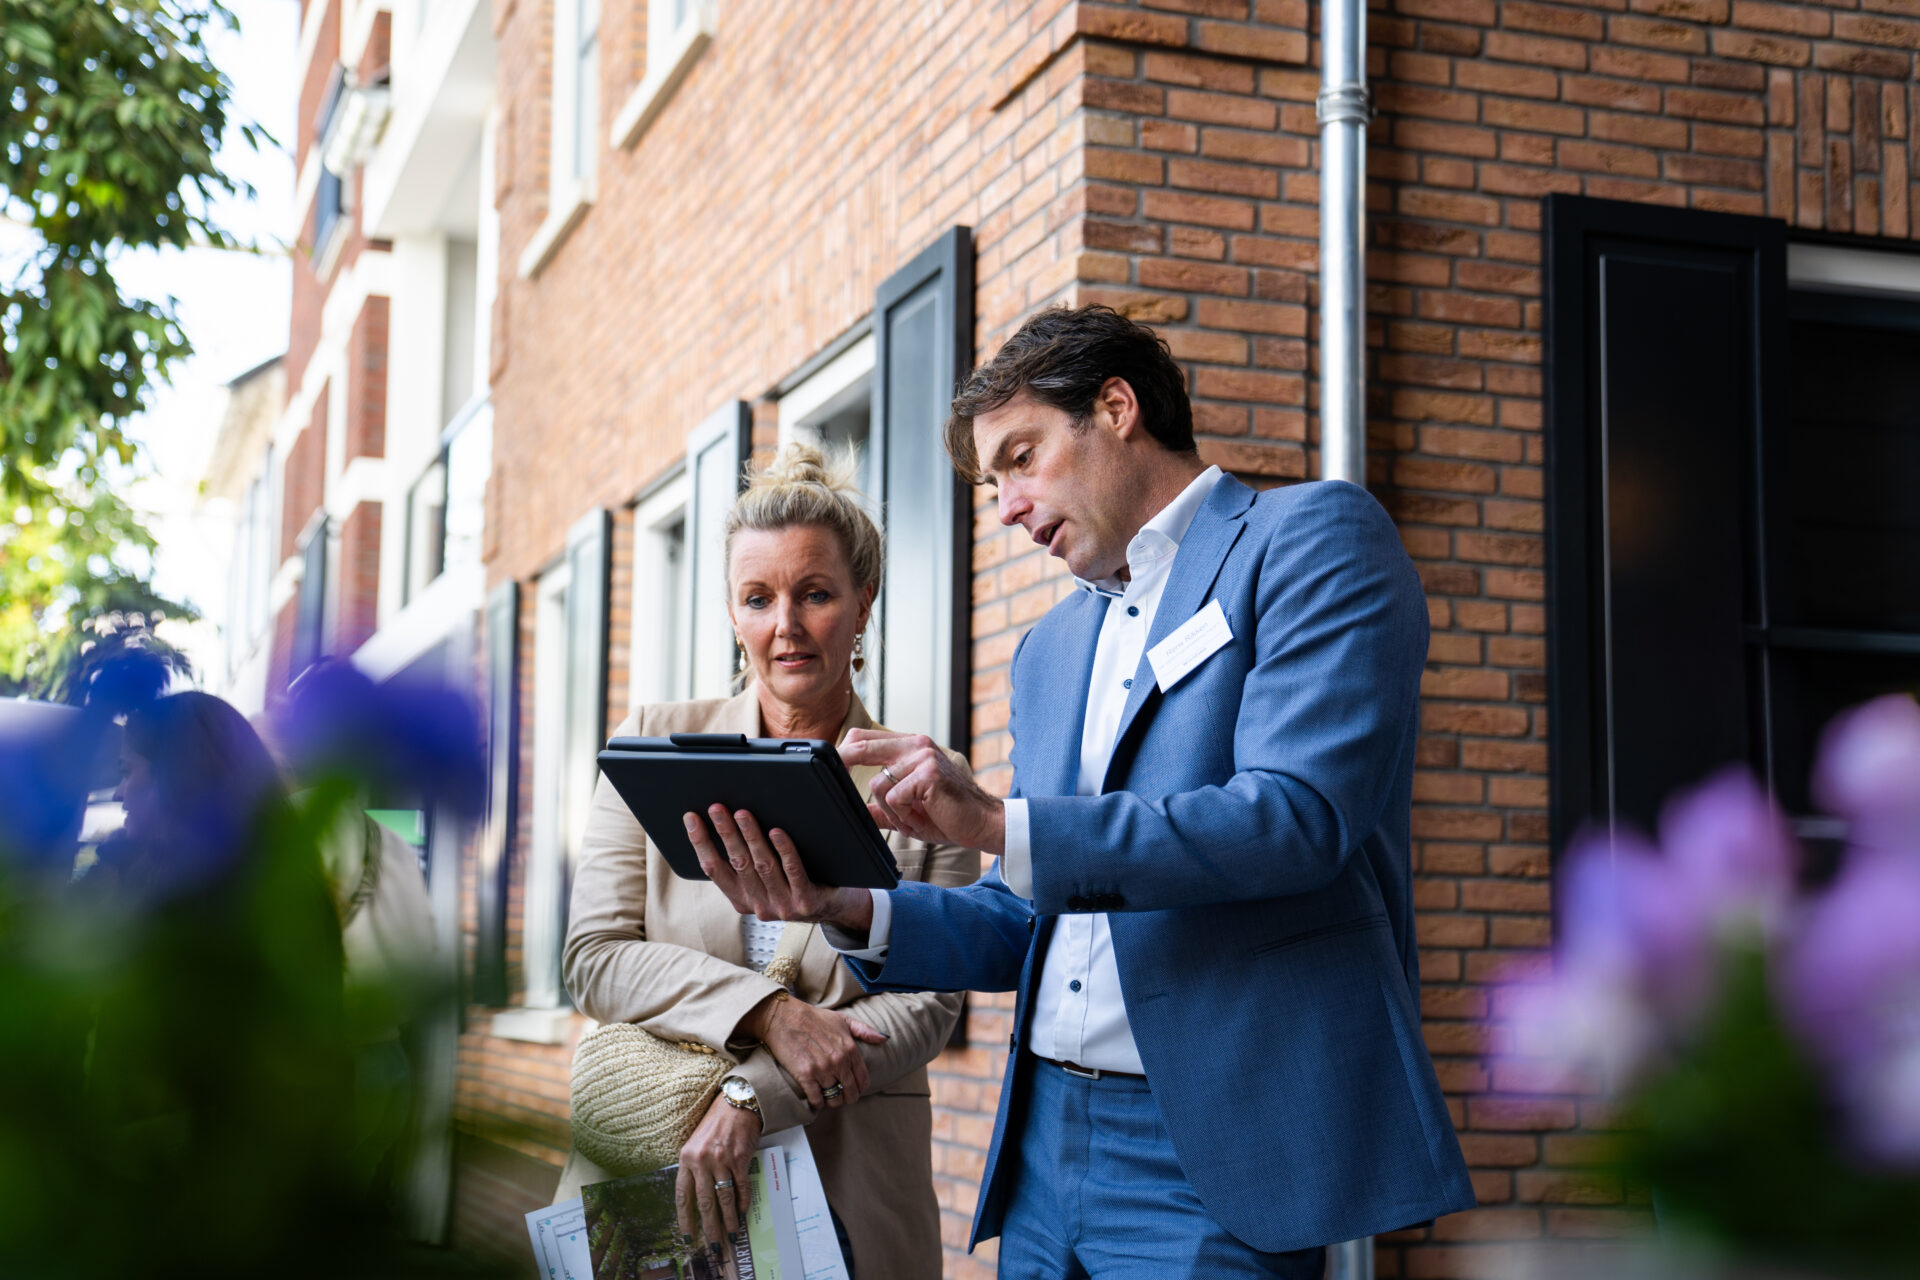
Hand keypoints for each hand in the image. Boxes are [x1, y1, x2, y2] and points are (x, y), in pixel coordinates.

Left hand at [675, 1091, 759, 1249]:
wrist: (736, 1103)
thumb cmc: (715, 1124)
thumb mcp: (695, 1144)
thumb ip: (693, 1168)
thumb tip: (697, 1198)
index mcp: (686, 1158)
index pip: (683, 1195)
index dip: (685, 1218)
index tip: (688, 1235)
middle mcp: (701, 1160)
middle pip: (704, 1202)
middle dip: (709, 1227)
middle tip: (714, 1244)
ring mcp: (721, 1160)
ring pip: (724, 1198)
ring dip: (729, 1219)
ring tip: (732, 1233)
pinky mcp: (739, 1158)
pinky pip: (741, 1186)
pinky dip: (743, 1201)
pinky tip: (743, 1212)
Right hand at [684, 805, 873, 932]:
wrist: (835, 908)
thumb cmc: (796, 882)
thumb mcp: (765, 879)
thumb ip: (747, 861)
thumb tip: (727, 819)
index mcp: (742, 899)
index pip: (714, 870)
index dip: (700, 842)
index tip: (691, 817)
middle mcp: (759, 906)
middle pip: (737, 864)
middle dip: (725, 833)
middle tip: (716, 807)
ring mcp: (783, 906)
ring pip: (762, 866)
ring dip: (750, 837)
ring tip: (743, 813)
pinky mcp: (806, 902)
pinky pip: (793, 872)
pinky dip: (784, 850)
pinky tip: (777, 832)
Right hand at [739, 992, 886, 1109]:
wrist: (784, 1017)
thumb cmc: (813, 1018)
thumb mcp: (842, 1020)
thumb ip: (864, 1030)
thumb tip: (884, 1038)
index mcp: (850, 1048)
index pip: (863, 1079)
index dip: (860, 1089)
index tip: (854, 1091)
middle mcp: (839, 1061)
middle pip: (850, 1092)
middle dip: (847, 1098)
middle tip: (841, 1098)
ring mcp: (823, 1069)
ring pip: (834, 1098)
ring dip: (832, 1101)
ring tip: (827, 1098)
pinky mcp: (805, 1075)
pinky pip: (817, 1099)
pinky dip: (817, 1103)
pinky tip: (815, 1099)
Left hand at [839, 728, 1005, 853]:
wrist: (984, 824)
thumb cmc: (949, 816)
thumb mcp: (909, 811)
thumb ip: (882, 808)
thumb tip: (855, 812)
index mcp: (911, 746)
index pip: (865, 737)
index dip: (843, 750)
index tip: (826, 766)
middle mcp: (916, 745)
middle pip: (861, 746)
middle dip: (841, 764)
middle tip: (829, 781)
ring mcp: (922, 756)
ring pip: (877, 783)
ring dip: (890, 810)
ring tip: (913, 817)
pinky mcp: (927, 774)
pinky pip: (893, 797)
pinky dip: (903, 815)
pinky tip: (922, 818)